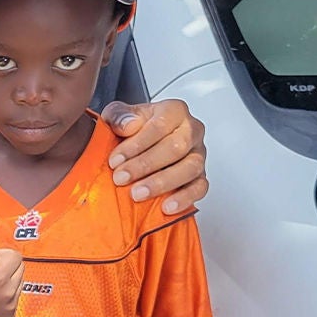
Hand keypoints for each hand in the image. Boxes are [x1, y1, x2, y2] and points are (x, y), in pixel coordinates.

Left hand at [101, 99, 207, 214]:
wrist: (138, 141)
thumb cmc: (132, 126)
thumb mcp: (118, 115)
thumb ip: (119, 116)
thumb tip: (128, 125)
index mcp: (174, 111)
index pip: (159, 125)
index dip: (136, 145)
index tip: (115, 160)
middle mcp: (191, 130)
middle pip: (175, 147)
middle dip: (144, 165)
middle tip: (121, 178)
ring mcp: (198, 153)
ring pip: (190, 168)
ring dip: (161, 183)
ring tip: (137, 194)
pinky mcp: (201, 175)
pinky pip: (200, 187)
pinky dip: (184, 198)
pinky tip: (166, 206)